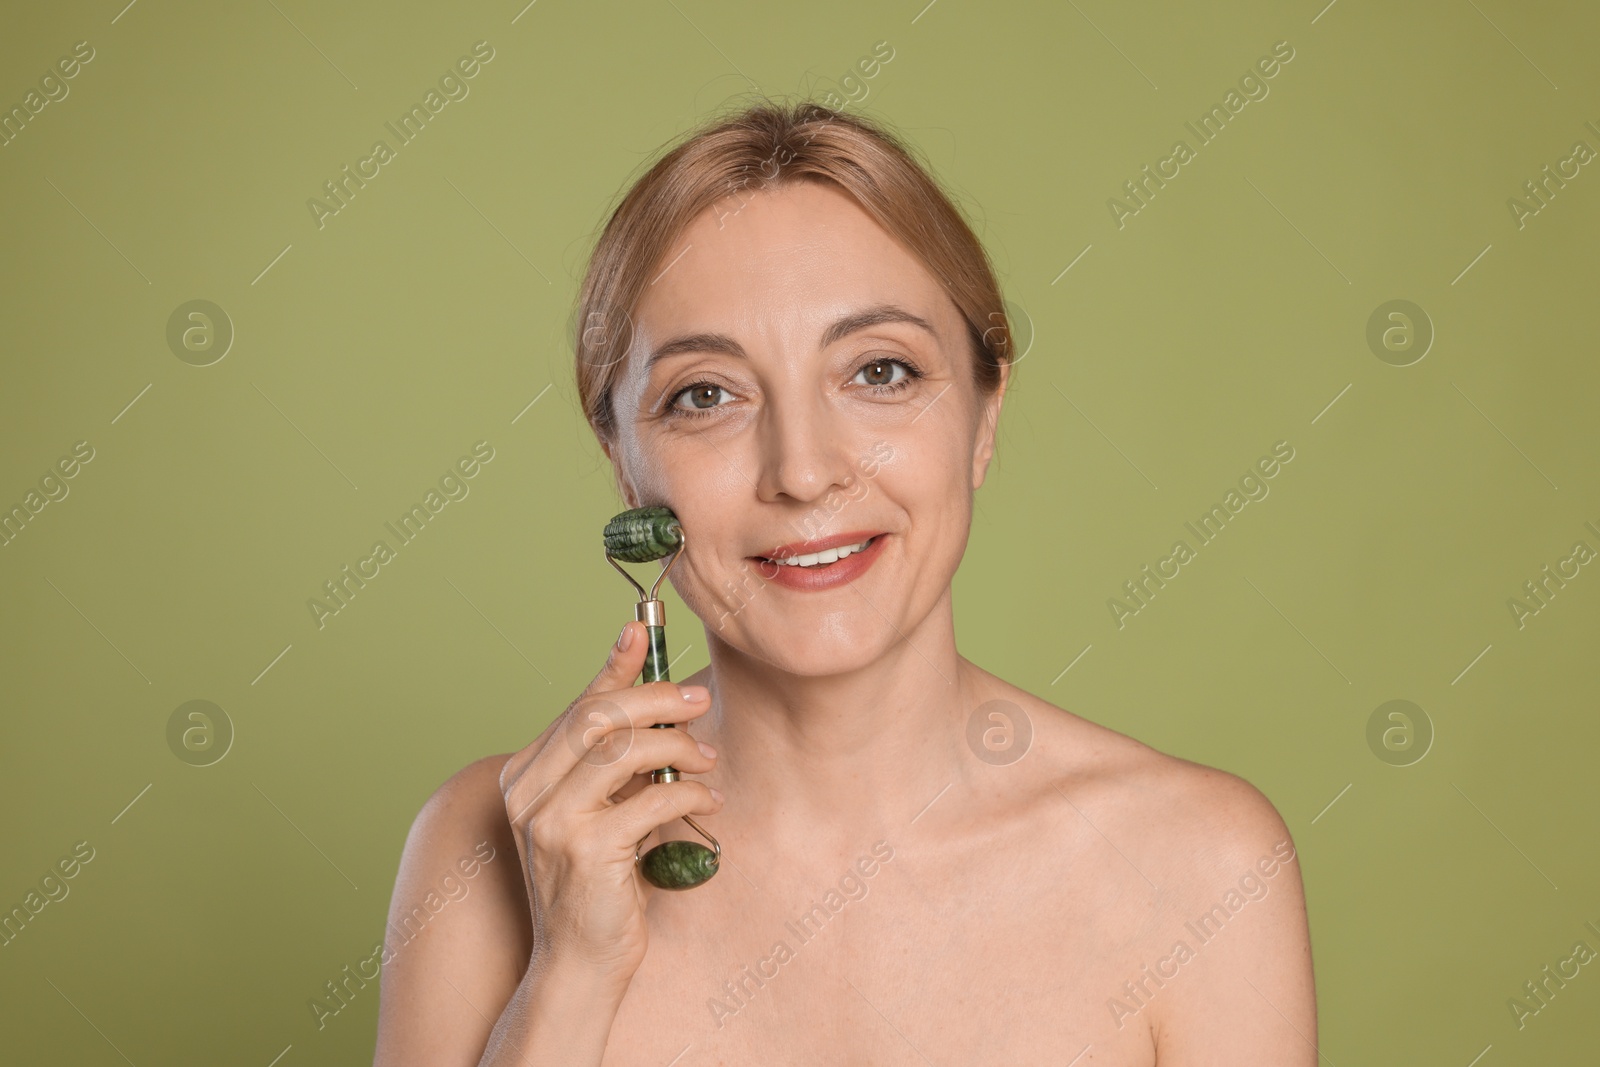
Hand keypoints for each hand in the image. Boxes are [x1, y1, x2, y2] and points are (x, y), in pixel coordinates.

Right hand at [497, 621, 720, 986]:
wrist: (578, 963)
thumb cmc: (595, 883)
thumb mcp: (598, 808)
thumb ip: (613, 756)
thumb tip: (642, 691)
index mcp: (524, 775)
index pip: (577, 705)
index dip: (615, 666)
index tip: (644, 631)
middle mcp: (527, 793)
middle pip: (597, 717)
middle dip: (656, 699)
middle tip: (699, 700)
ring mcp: (551, 822)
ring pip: (622, 750)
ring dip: (677, 748)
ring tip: (706, 762)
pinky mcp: (585, 851)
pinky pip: (650, 800)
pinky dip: (688, 796)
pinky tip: (706, 805)